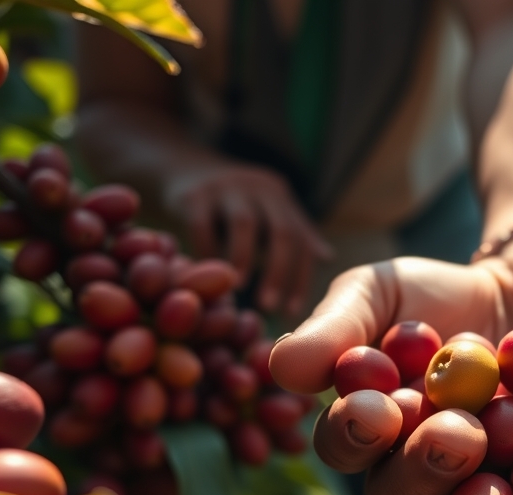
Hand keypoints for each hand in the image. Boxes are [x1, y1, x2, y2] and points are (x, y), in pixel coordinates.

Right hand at [161, 163, 332, 315]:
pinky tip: (206, 273)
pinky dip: (207, 250)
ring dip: (244, 258)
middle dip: (279, 271)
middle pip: (282, 231)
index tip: (291, 311)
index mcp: (280, 196)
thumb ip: (295, 233)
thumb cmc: (234, 201)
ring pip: (245, 224)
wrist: (184, 165)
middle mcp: (260, 188)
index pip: (301, 240)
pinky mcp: (194, 193)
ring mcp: (227, 186)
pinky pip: (203, 225)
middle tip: (269, 306)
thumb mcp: (267, 210)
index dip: (300, 277)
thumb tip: (327, 257)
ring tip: (238, 287)